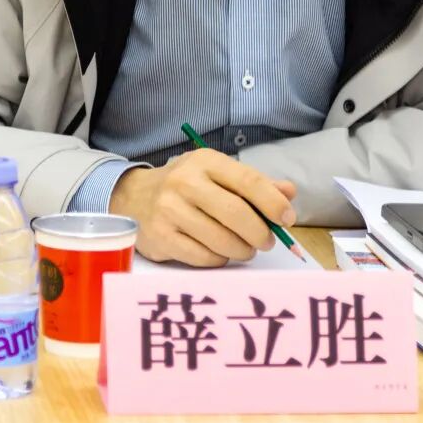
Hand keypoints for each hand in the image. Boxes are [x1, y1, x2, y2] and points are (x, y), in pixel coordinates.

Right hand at [109, 148, 297, 267]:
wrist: (134, 196)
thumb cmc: (187, 185)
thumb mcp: (217, 173)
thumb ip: (254, 183)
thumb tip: (288, 193)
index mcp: (205, 162)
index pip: (248, 181)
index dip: (272, 202)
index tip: (288, 218)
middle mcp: (185, 183)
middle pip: (236, 214)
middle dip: (260, 233)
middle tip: (268, 241)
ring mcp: (170, 211)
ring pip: (221, 240)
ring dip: (242, 250)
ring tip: (245, 248)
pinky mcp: (161, 238)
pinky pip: (204, 258)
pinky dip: (220, 260)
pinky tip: (220, 252)